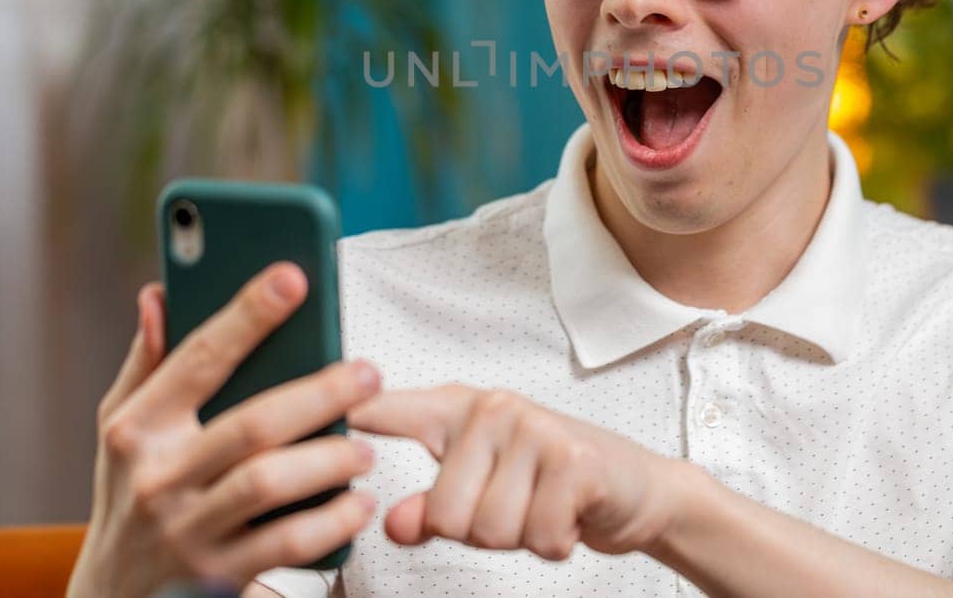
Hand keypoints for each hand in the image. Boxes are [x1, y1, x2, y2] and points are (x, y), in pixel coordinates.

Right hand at [67, 264, 382, 597]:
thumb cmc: (130, 492)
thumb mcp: (119, 428)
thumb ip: (147, 361)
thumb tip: (158, 294)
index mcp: (136, 428)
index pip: (198, 359)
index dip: (247, 315)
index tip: (293, 278)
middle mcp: (157, 478)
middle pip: (251, 424)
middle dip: (319, 394)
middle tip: (367, 374)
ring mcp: (186, 531)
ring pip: (270, 484)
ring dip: (330, 460)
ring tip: (365, 447)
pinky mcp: (215, 577)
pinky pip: (285, 545)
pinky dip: (331, 522)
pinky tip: (357, 503)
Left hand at [347, 385, 695, 562]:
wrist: (635, 486)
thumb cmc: (549, 484)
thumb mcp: (482, 491)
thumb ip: (431, 505)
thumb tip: (395, 523)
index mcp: (459, 411)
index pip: (389, 408)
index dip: (350, 412)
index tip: (317, 408)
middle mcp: (493, 410)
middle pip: (444, 514)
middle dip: (478, 533)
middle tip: (514, 507)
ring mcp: (535, 430)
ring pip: (489, 531)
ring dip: (520, 538)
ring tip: (541, 507)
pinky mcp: (573, 460)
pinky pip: (537, 537)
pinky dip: (555, 543)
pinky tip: (568, 514)